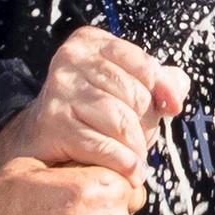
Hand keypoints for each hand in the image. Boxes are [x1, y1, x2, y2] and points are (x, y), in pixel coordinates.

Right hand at [0, 26, 189, 186]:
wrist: (39, 137)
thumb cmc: (89, 111)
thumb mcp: (124, 87)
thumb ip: (158, 82)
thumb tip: (176, 93)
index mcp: (90, 42)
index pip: (142, 63)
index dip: (162, 88)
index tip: (171, 108)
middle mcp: (70, 59)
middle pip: (134, 95)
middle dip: (145, 124)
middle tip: (140, 141)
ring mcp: (59, 90)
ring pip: (121, 121)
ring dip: (135, 148)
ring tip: (136, 160)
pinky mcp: (53, 122)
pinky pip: (102, 145)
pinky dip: (122, 163)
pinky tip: (129, 172)